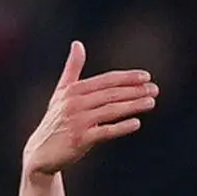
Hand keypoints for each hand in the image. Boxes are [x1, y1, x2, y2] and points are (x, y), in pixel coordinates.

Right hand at [21, 42, 156, 178]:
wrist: (41, 152)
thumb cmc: (56, 120)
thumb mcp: (61, 93)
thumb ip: (72, 69)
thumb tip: (78, 43)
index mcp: (72, 90)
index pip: (105, 80)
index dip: (126, 78)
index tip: (146, 76)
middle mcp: (74, 103)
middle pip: (110, 94)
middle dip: (135, 91)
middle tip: (155, 89)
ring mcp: (77, 121)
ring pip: (111, 110)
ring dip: (133, 106)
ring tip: (151, 102)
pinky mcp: (80, 139)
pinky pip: (105, 131)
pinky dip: (121, 127)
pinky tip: (136, 123)